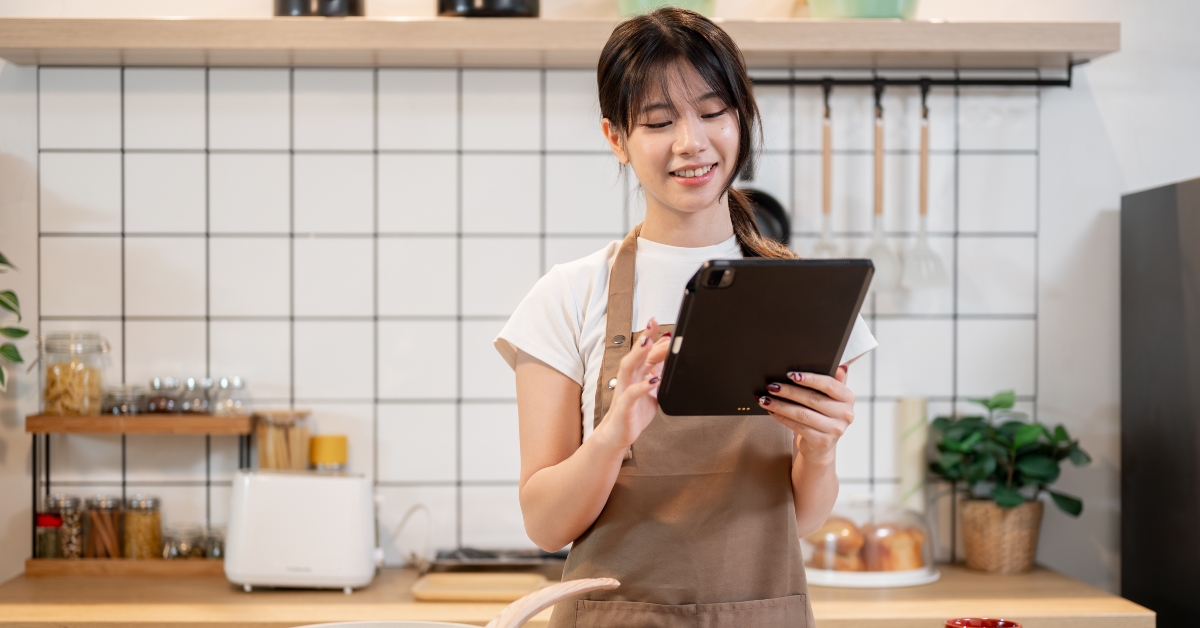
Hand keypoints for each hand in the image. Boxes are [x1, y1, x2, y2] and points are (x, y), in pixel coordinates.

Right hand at [593, 318, 671, 451]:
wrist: (618, 435)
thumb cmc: (634, 412)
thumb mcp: (651, 390)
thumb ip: (658, 374)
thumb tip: (668, 358)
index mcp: (635, 374)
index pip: (644, 352)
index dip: (651, 337)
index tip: (658, 323)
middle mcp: (628, 379)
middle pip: (635, 354)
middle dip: (644, 338)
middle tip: (652, 323)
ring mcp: (625, 391)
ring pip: (629, 368)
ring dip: (638, 354)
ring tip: (648, 342)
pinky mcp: (625, 406)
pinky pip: (631, 394)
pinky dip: (642, 386)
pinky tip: (653, 380)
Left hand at [757, 366, 854, 464]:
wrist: (822, 445)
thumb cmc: (823, 415)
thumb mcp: (830, 397)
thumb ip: (833, 381)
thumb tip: (840, 364)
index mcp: (848, 398)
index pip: (829, 384)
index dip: (810, 379)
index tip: (790, 374)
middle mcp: (845, 414)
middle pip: (812, 399)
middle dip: (788, 391)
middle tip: (771, 386)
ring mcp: (835, 430)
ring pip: (802, 414)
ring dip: (780, 405)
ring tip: (765, 399)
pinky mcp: (822, 442)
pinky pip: (798, 426)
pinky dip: (782, 418)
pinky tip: (772, 411)